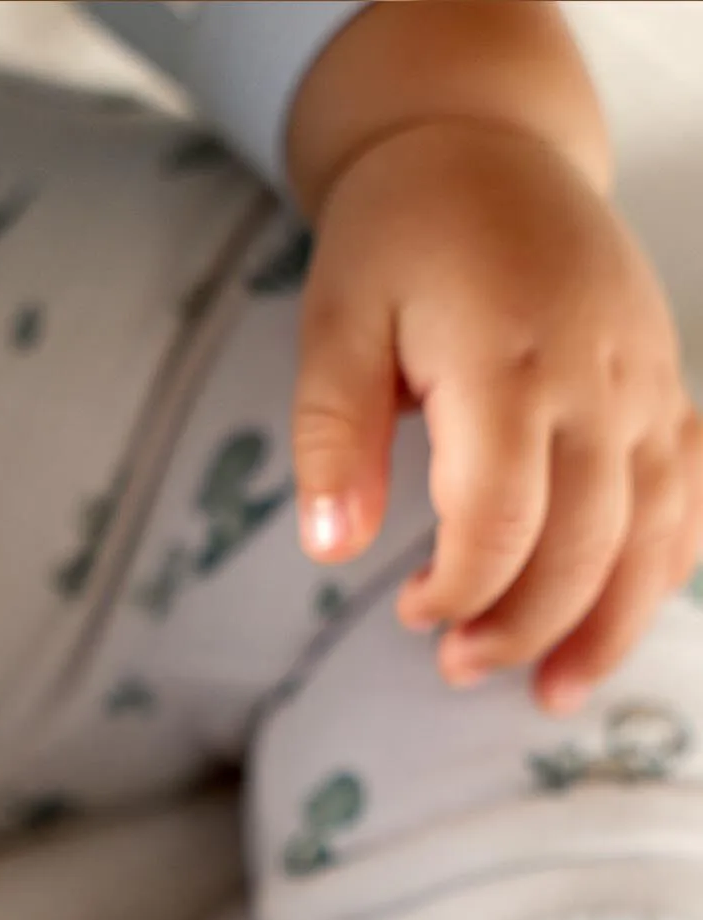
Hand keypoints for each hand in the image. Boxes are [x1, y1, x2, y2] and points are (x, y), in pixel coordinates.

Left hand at [292, 118, 702, 711]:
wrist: (486, 146)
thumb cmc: (400, 239)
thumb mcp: (334, 322)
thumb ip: (333, 435)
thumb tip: (333, 550)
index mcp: (507, 359)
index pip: (500, 518)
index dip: (461, 589)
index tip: (411, 611)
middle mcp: (597, 375)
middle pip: (584, 542)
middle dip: (522, 625)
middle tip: (457, 666)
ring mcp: (645, 380)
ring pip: (654, 530)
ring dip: (608, 623)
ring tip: (553, 691)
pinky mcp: (664, 385)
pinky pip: (688, 490)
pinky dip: (665, 563)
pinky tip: (623, 617)